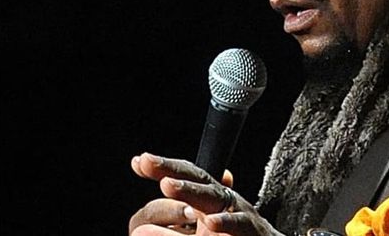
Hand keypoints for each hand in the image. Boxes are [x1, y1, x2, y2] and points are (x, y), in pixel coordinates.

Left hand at [128, 152, 284, 235]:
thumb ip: (170, 235)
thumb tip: (138, 232)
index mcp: (210, 198)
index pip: (186, 177)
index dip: (164, 167)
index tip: (138, 162)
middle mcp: (224, 200)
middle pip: (197, 178)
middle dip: (171, 169)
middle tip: (147, 161)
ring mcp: (239, 212)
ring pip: (213, 197)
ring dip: (190, 191)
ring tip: (167, 185)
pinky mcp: (250, 230)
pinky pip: (237, 225)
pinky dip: (225, 223)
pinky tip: (210, 223)